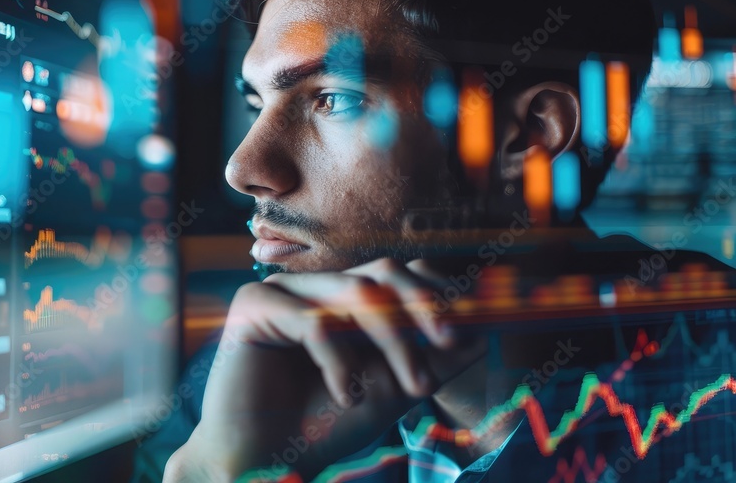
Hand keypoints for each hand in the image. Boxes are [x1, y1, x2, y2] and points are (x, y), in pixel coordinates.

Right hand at [165, 258, 485, 481]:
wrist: (263, 463)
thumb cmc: (323, 427)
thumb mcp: (392, 390)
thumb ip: (432, 359)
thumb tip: (483, 329)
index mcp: (343, 300)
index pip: (398, 272)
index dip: (436, 291)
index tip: (470, 327)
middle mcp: (314, 288)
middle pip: (382, 272)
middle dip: (422, 306)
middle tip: (448, 342)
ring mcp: (282, 292)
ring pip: (356, 292)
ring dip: (394, 341)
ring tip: (409, 389)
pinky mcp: (252, 307)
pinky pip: (313, 320)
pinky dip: (339, 361)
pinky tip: (345, 396)